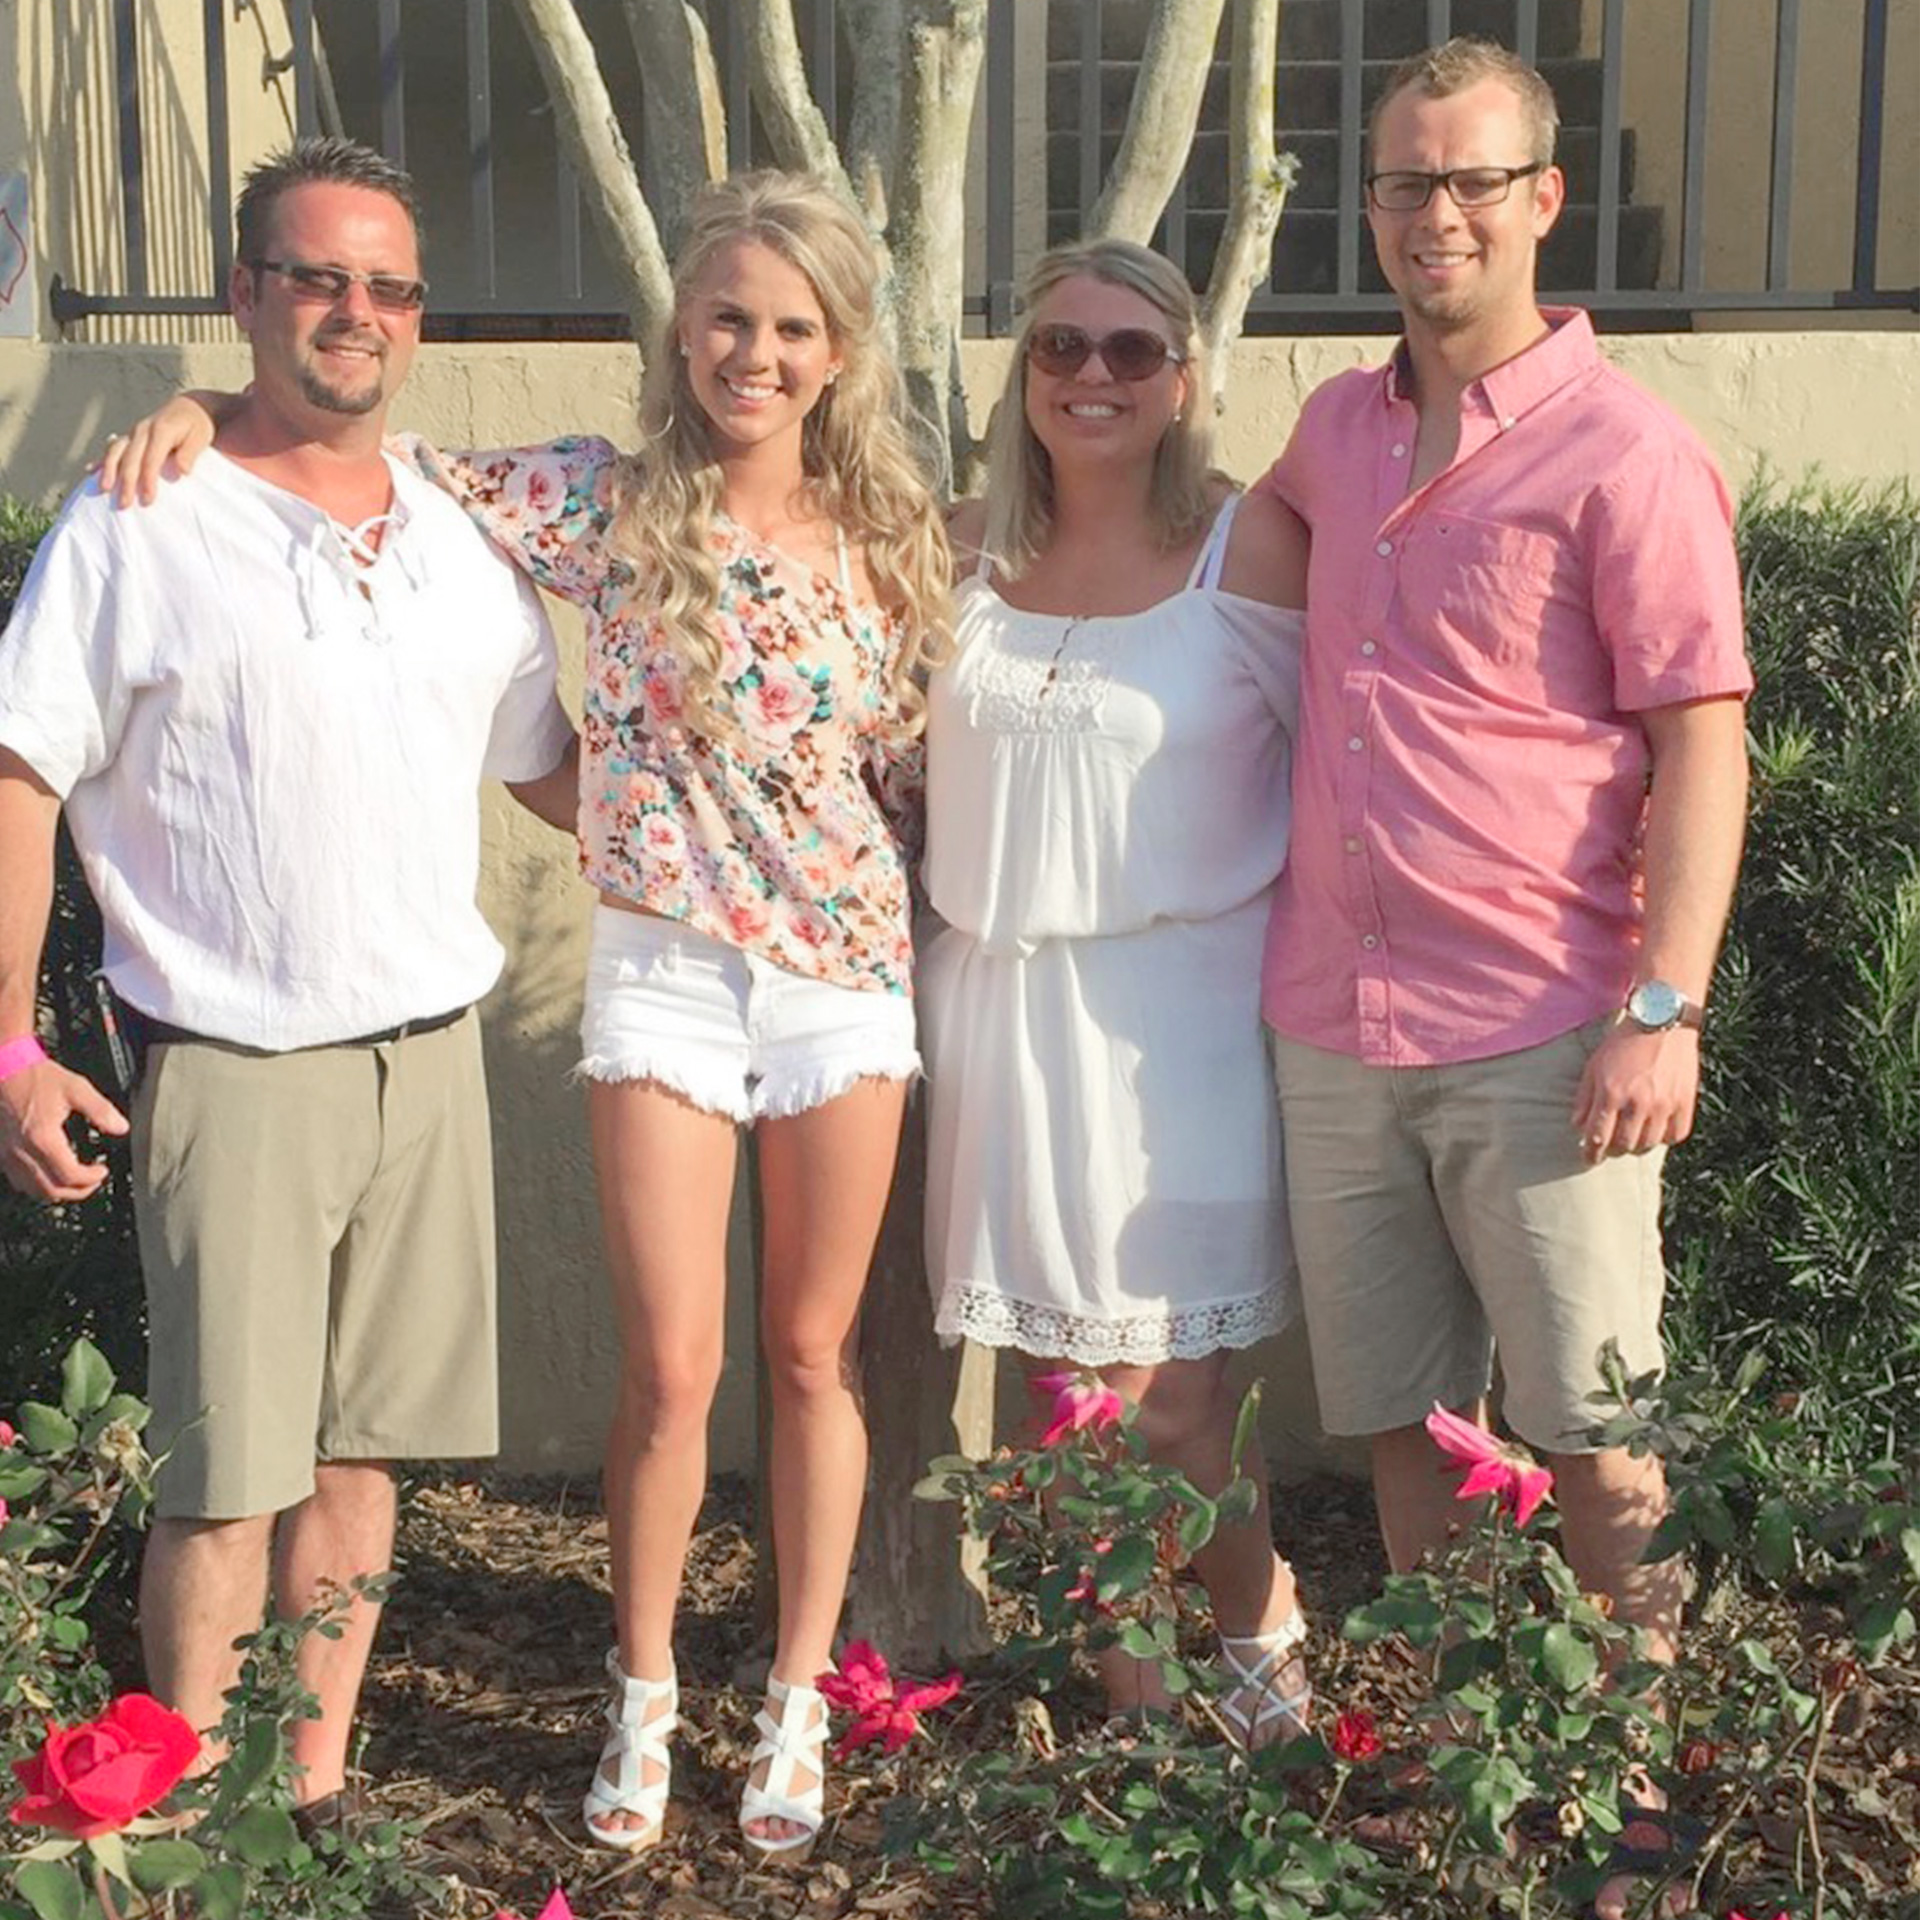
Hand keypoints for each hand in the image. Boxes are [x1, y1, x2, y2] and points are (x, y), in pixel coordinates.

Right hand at [0, 1061, 128, 1200]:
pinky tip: (48, 1173)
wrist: (3, 1068)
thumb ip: (100, 1110)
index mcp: (42, 1139)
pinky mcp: (0, 1152)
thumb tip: (121, 1127)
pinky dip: (36, 1184)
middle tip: (93, 1181)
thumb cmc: (34, 1076)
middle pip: (51, 1190)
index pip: (70, 1176)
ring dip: (57, 1191)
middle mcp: (21, 1152)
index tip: (102, 1171)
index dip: (91, 1179)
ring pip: (32, 1190)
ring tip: (75, 1181)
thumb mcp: (76, 1088)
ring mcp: (7, 1154)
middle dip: (78, 1191)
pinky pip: (17, 1180)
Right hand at [97, 394, 222, 507]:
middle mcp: (142, 430)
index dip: (148, 481)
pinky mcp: (130, 436)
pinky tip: (91, 470)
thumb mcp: (200, 437)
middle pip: (130, 458)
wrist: (189, 407)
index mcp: (160, 431)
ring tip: (104, 489)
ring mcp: (133, 432)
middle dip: (126, 482)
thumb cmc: (198, 426)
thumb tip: (182, 471)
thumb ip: (190, 453)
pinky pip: (112, 447)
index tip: (148, 500)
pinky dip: (101, 459)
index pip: (151, 460)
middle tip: (124, 504)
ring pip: (115, 451)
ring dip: (108, 470)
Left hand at [1570, 1024, 1699, 1163]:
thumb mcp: (1594, 1065)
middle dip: (1614, 1150)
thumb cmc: (1623, 1042)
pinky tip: (1657, 1130)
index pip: (1597, 1136)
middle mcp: (1637, 1102)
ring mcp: (1663, 1103)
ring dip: (1638, 1145)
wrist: (1662, 1021)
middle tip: (1611, 1147)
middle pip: (1623, 1145)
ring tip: (1633, 1138)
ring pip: (1649, 1144)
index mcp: (1611, 1093)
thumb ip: (1584, 1097)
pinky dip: (1665, 1138)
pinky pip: (1676, 1135)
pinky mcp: (1685, 1101)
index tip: (1589, 1159)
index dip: (1591, 1153)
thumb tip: (1577, 1126)